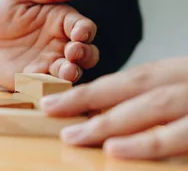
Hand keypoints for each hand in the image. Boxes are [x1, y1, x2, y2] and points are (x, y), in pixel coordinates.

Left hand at [0, 0, 98, 90]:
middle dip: (84, 55)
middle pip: (85, 54)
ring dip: (70, 74)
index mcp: (63, 21)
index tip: (80, 33)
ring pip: (69, 73)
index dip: (84, 31)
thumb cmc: (5, 8)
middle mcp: (61, 44)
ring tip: (65, 72)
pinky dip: (45, 86)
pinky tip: (40, 82)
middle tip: (73, 53)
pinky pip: (44, 85)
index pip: (83, 27)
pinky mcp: (33, 79)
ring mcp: (49, 63)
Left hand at [41, 58, 187, 159]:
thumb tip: (107, 121)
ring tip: (74, 135)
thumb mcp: (184, 93)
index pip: (128, 79)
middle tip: (50, 109)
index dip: (89, 91)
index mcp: (177, 74)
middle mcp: (186, 83)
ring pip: (153, 107)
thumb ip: (153, 103)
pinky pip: (181, 135)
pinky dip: (148, 143)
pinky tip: (116, 150)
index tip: (53, 102)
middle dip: (87, 98)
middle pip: (133, 86)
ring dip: (111, 122)